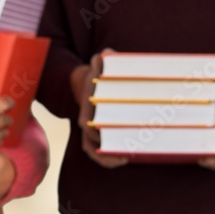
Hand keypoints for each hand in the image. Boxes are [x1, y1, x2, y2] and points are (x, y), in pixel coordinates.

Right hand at [73, 50, 127, 167]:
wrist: (87, 85)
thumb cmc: (97, 76)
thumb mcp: (99, 66)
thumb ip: (102, 60)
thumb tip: (107, 53)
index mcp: (86, 107)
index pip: (86, 123)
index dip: (95, 131)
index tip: (108, 134)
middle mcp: (85, 121)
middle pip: (92, 139)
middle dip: (108, 146)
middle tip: (128, 148)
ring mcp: (90, 130)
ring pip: (94, 149)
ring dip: (107, 157)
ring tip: (126, 157)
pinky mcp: (98, 137)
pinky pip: (98, 152)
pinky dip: (107, 160)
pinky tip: (123, 159)